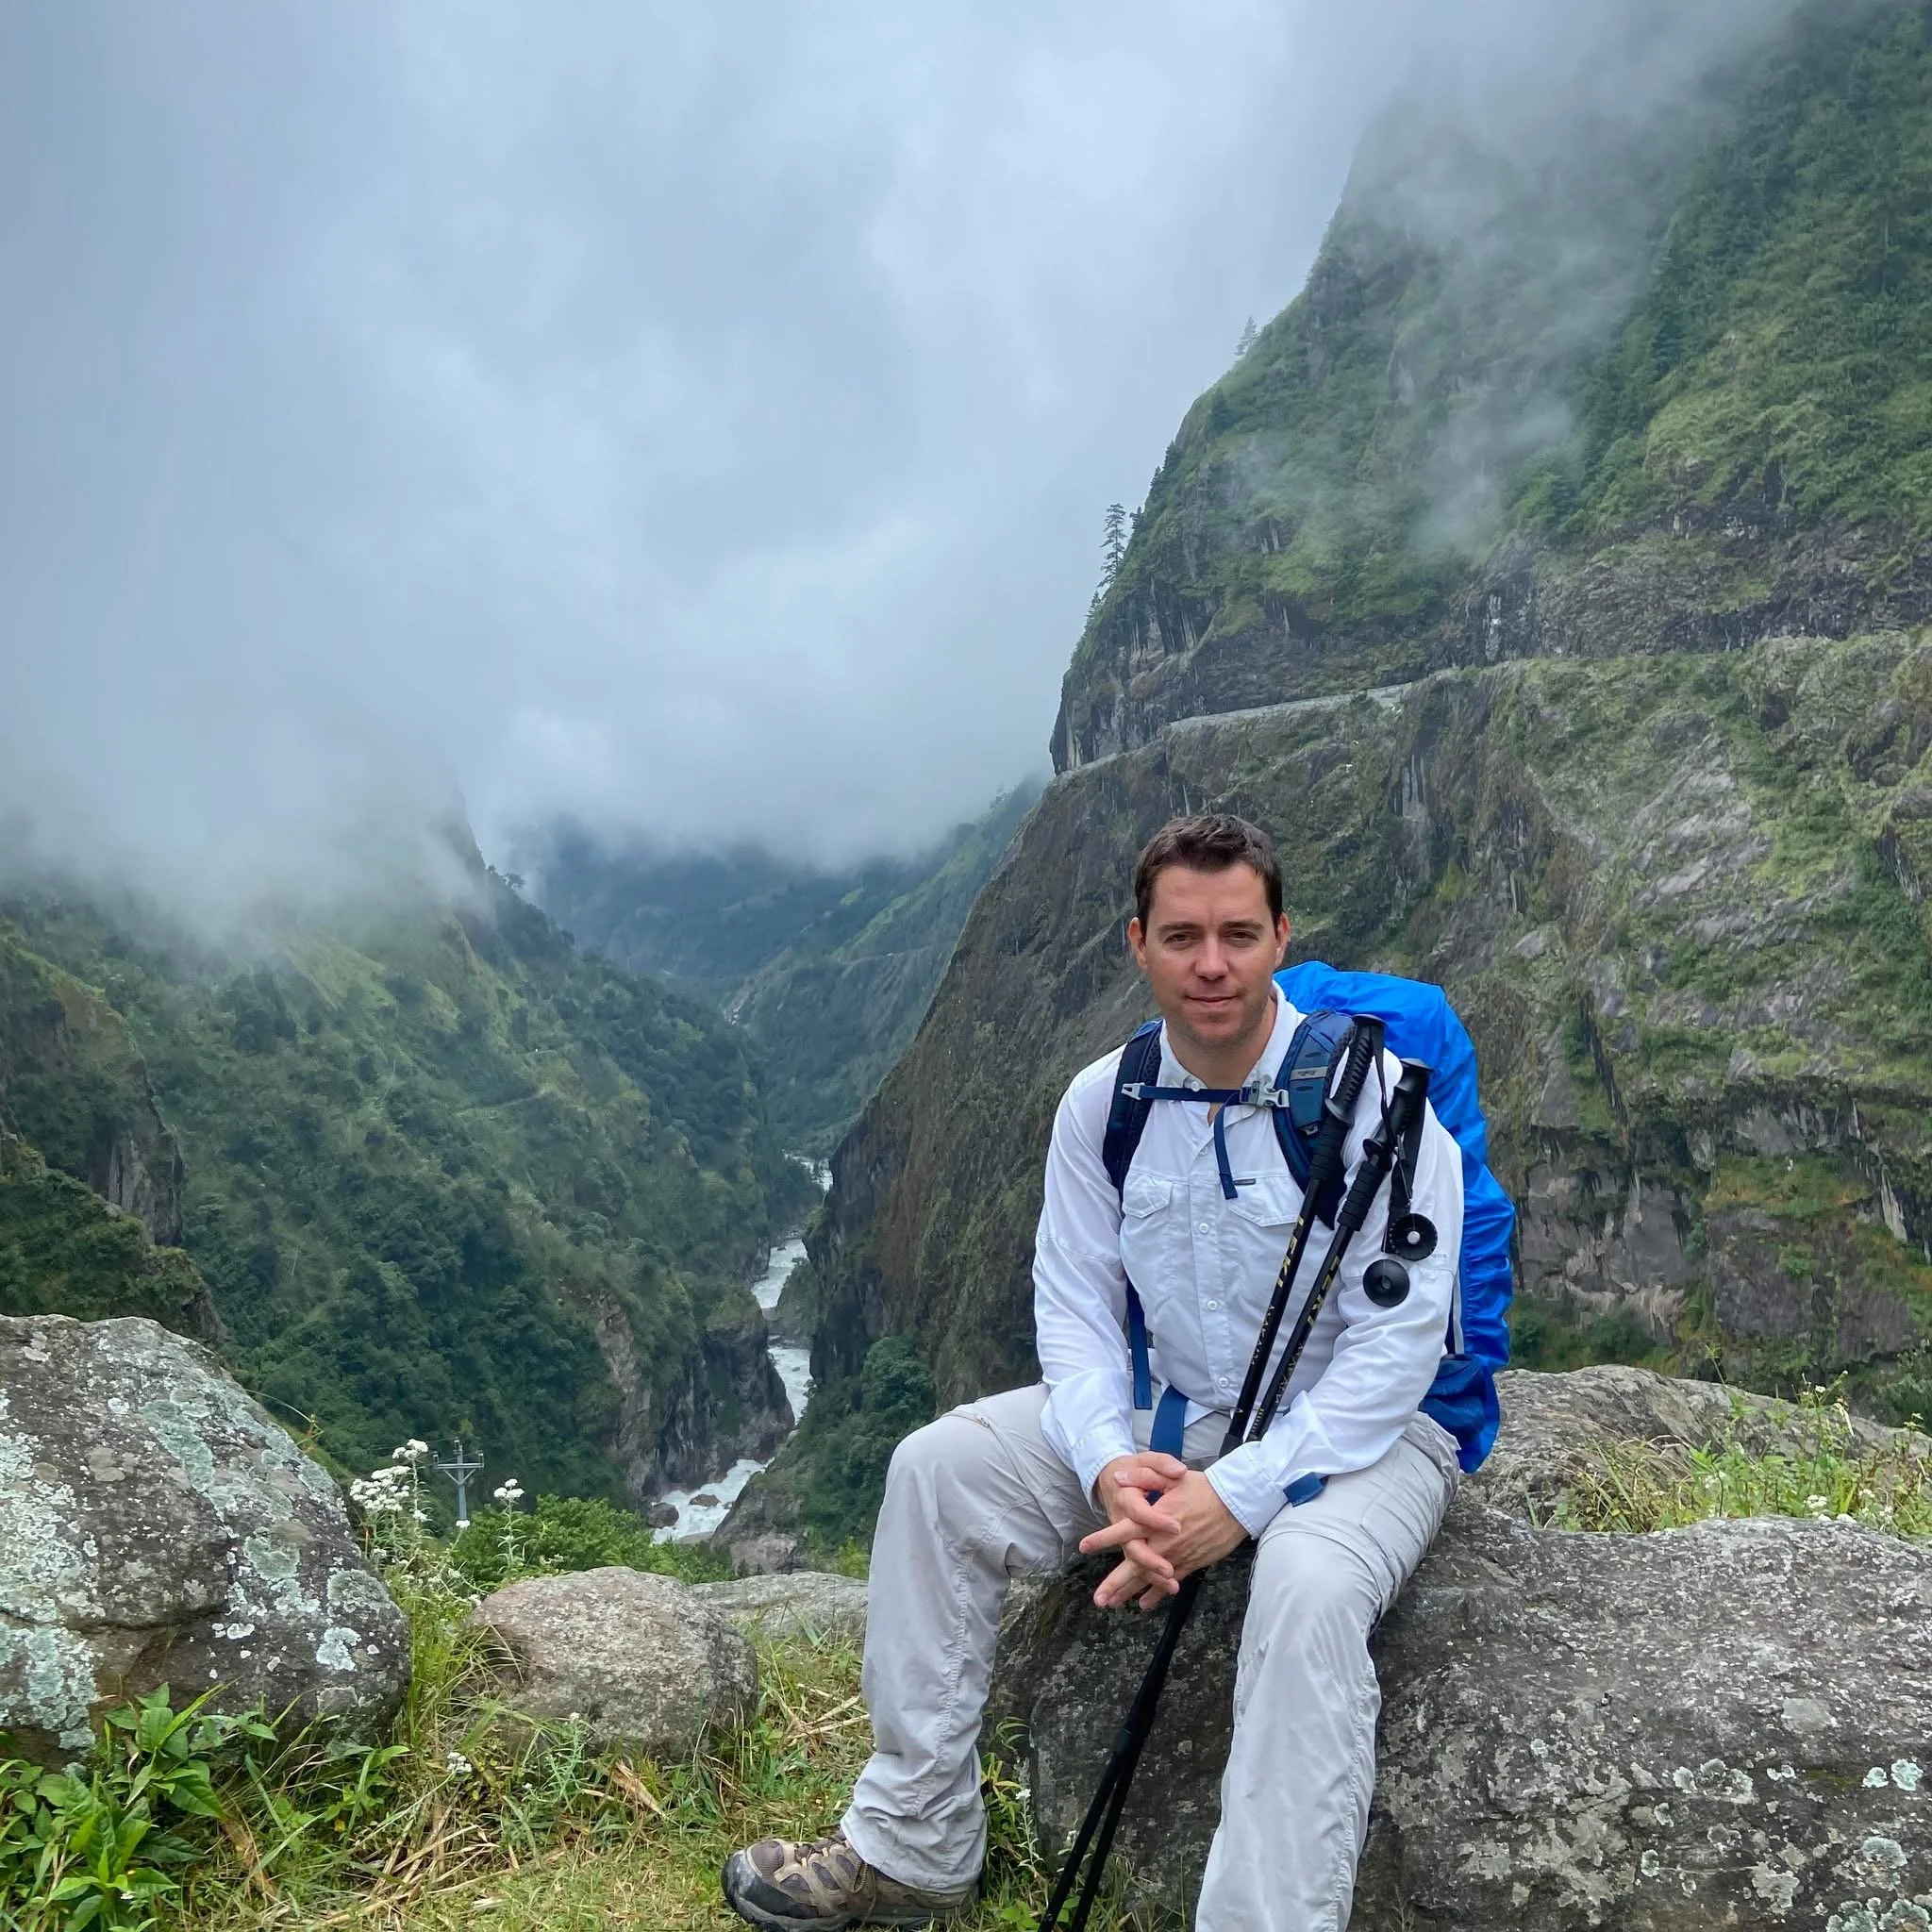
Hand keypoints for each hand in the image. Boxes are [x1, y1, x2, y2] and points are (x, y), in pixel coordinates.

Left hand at [1081, 1466, 1246, 1610]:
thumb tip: (1118, 1479)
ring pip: (1150, 1578)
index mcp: (1155, 1520)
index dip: (1104, 1539)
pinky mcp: (1191, 1562)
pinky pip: (1170, 1581)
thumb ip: (1143, 1477)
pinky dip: (1156, 1593)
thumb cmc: (1202, 1487)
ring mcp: (1178, 1555)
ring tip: (1113, 1604)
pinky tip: (1144, 1603)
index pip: (1124, 1531)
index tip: (1084, 1547)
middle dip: (1115, 1583)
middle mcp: (1164, 1542)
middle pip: (1134, 1565)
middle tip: (1098, 1600)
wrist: (1234, 1503)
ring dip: (1131, 1591)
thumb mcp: (1171, 1477)